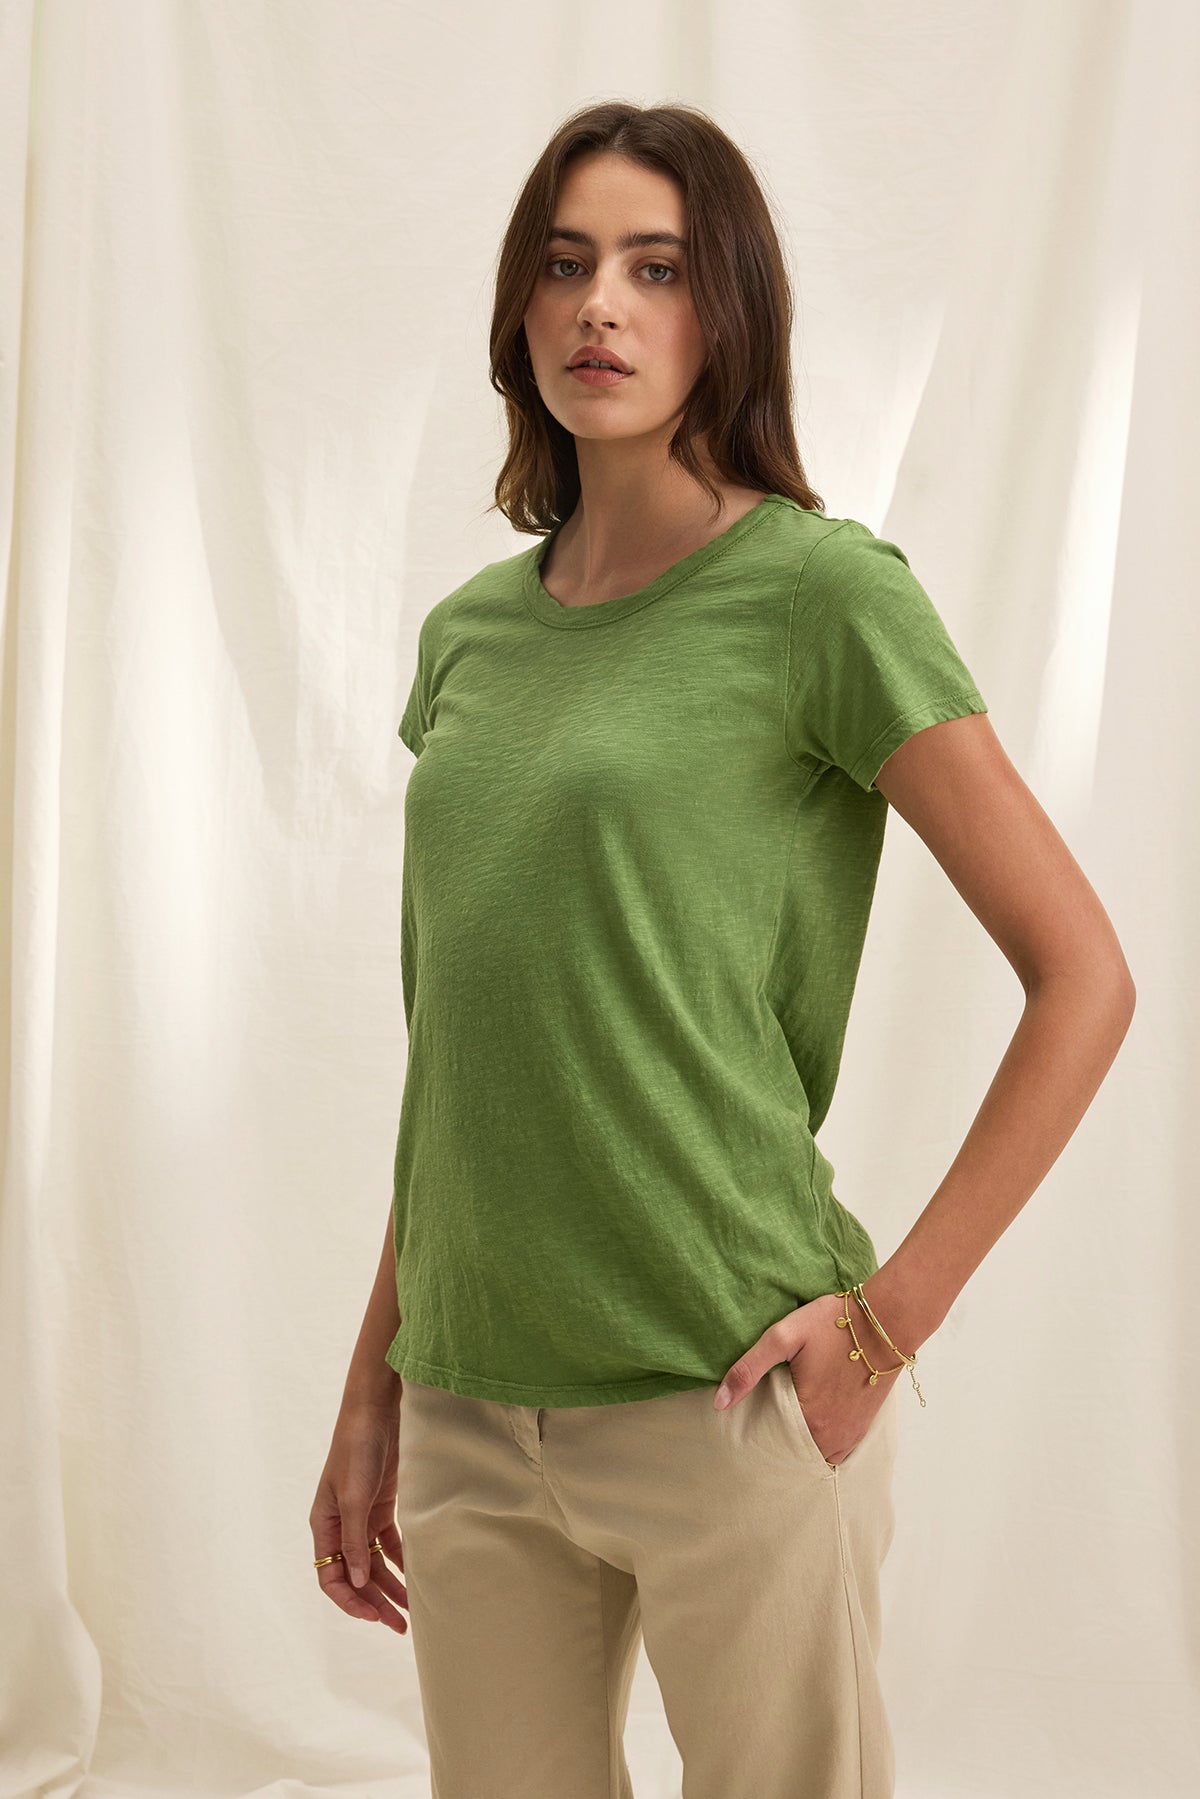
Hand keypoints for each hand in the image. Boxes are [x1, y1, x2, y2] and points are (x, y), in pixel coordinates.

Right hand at [310, 1398, 409, 1632]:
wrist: (377, 1409)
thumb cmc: (357, 1448)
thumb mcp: (354, 1495)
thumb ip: (355, 1539)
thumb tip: (358, 1581)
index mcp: (324, 1525)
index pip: (331, 1576)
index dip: (350, 1601)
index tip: (374, 1616)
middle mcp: (341, 1525)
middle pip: (356, 1575)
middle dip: (375, 1601)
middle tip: (399, 1625)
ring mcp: (362, 1515)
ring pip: (375, 1562)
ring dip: (391, 1585)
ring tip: (412, 1610)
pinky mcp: (381, 1505)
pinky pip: (390, 1543)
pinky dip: (401, 1560)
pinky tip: (416, 1575)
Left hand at [712, 1292, 894, 1464]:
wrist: (887, 1320)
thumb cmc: (833, 1324)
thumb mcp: (783, 1337)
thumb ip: (748, 1370)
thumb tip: (719, 1403)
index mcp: (808, 1419)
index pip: (771, 1446)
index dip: (756, 1437)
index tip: (745, 1428)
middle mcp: (831, 1436)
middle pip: (793, 1453)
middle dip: (776, 1446)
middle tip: (761, 1428)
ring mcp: (850, 1434)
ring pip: (815, 1455)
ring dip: (800, 1446)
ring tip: (783, 1427)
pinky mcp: (863, 1427)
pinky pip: (836, 1451)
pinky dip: (822, 1444)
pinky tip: (810, 1426)